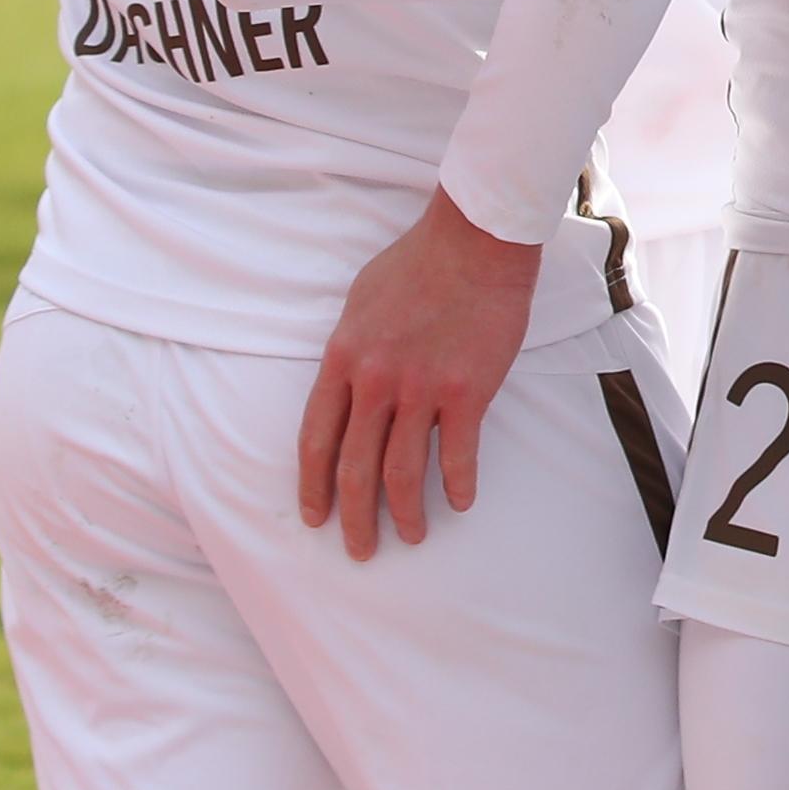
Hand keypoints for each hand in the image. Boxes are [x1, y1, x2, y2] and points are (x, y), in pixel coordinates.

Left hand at [297, 188, 541, 560]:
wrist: (475, 239)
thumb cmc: (418, 262)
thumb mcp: (360, 302)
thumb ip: (350, 351)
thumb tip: (348, 386)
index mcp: (342, 358)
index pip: (316, 439)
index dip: (313, 486)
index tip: (315, 518)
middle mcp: (374, 380)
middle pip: (354, 468)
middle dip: (354, 518)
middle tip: (358, 550)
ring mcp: (420, 387)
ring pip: (402, 472)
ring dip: (404, 514)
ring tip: (410, 536)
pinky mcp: (467, 390)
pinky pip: (457, 455)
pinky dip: (458, 485)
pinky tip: (461, 502)